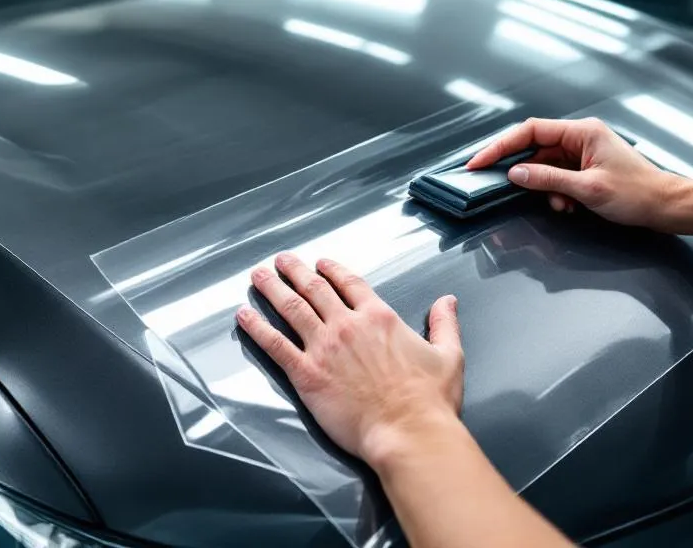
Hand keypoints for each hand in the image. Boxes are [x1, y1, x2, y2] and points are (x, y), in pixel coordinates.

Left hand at [236, 253, 463, 468]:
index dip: (331, 269)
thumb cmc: (429, 400)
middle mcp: (347, 325)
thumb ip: (444, 324)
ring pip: (291, 308)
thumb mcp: (448, 355)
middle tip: (279, 261)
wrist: (409, 432)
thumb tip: (446, 301)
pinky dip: (257, 327)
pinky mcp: (306, 373)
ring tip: (257, 276)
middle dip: (294, 271)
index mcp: (379, 317)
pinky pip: (275, 344)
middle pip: (314, 289)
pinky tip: (244, 315)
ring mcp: (324, 347)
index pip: (350, 283)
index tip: (320, 263)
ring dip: (271, 288)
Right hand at [466, 117, 681, 229]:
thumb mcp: (588, 189)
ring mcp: (583, 152)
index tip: (480, 161)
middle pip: (534, 148)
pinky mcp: (585, 168)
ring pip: (544, 166)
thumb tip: (515, 174)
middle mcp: (580, 137)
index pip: (530, 131)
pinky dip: (555, 193)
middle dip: (520, 170)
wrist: (667, 206)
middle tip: (493, 181)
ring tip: (559, 205)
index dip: (500, 146)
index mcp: (582, 131)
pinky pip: (557, 177)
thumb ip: (548, 179)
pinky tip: (568, 206)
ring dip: (543, 188)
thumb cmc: (638, 193)